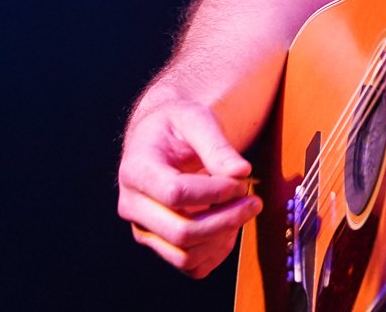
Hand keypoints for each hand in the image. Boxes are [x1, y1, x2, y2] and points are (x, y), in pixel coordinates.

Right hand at [117, 98, 260, 278]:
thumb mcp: (196, 119)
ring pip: (185, 255)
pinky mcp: (159, 245)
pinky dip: (217, 252)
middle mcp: (132, 205)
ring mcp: (144, 229)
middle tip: (253, 200)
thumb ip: (218, 145)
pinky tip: (231, 225)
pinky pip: (191, 266)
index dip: (214, 192)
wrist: (160, 140)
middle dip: (226, 219)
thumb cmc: (176, 126)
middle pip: (181, 232)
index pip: (174, 193)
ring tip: (243, 209)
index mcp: (135, 170)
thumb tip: (241, 172)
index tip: (241, 181)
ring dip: (224, 236)